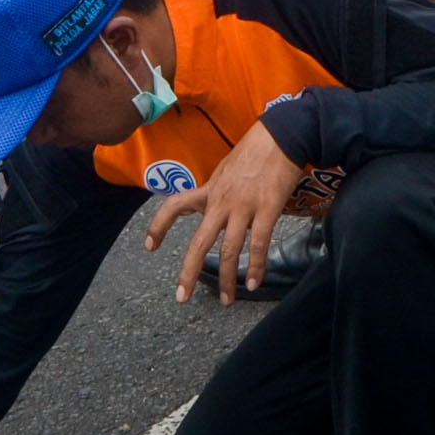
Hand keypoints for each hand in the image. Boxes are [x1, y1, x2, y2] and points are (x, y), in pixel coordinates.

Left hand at [141, 121, 305, 304]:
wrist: (284, 134)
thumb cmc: (259, 148)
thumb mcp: (228, 167)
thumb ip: (221, 189)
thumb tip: (218, 203)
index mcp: (210, 189)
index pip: (174, 206)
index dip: (159, 226)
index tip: (150, 246)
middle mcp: (222, 201)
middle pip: (199, 243)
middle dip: (188, 273)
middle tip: (182, 297)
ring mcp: (244, 207)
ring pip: (229, 251)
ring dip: (227, 280)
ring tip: (226, 300)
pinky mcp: (267, 209)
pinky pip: (258, 244)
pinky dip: (256, 267)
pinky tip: (254, 282)